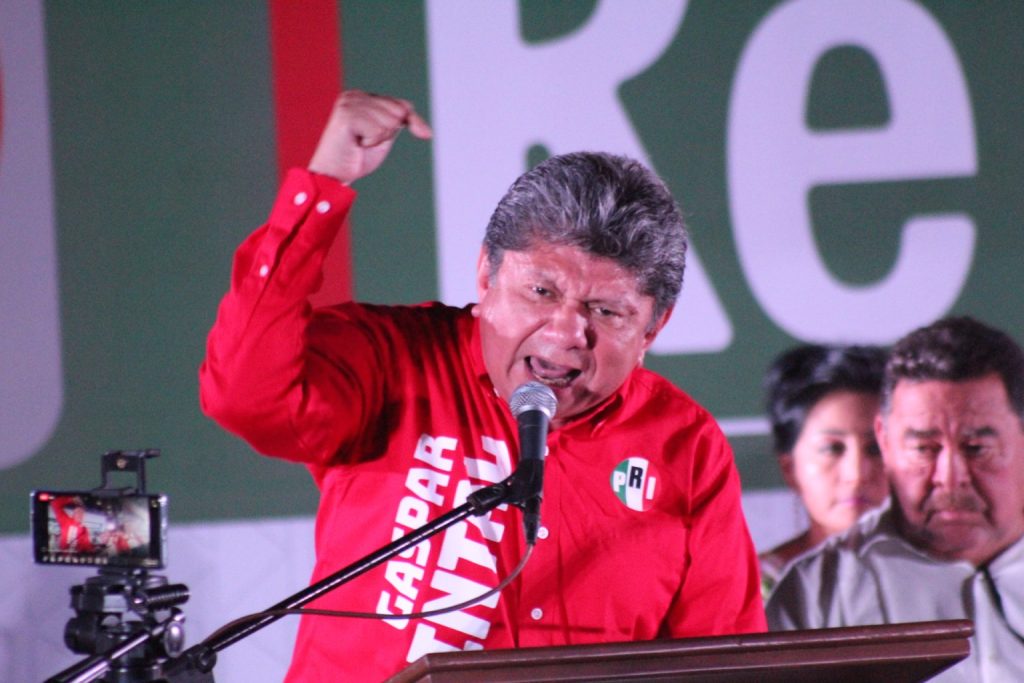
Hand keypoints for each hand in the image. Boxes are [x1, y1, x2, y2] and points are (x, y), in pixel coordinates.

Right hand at [308, 90, 431, 183]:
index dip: (412, 123)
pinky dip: (371, 143)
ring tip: (359, 143)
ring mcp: (349, 104)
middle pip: (398, 112)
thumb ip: (401, 123)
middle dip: (388, 133)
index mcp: (363, 97)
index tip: (417, 136)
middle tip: (366, 142)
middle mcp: (354, 96)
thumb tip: (427, 132)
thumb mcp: (385, 136)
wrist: (331, 176)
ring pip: (389, 122)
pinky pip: (379, 130)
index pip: (403, 105)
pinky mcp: (347, 116)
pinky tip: (355, 144)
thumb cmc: (357, 157)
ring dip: (378, 139)